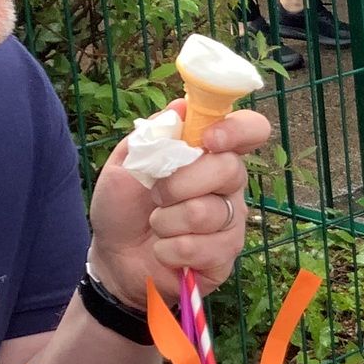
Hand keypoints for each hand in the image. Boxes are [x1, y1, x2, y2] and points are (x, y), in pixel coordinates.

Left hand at [87, 103, 270, 307]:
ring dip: (167, 221)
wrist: (113, 257)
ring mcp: (231, 220)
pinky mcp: (226, 255)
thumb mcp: (125, 165)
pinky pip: (203, 248)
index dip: (237, 130)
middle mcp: (229, 184)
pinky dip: (170, 250)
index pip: (250, 129)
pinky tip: (164, 251)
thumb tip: (182, 106)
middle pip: (230, 170)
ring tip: (156, 227)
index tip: (208, 139)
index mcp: (210, 154)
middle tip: (156, 196)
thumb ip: (154, 137)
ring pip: (208, 213)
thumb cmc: (122, 207)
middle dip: (180, 184)